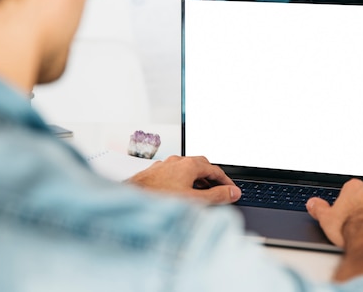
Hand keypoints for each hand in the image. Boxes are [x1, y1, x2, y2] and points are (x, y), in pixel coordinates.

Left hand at [127, 155, 241, 204]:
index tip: (232, 190)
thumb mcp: (195, 201)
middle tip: (218, 189)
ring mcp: (164, 165)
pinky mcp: (154, 173)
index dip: (226, 181)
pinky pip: (173, 173)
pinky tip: (178, 192)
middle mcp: (177, 161)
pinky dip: (182, 181)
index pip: (215, 170)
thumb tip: (233, 192)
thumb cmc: (159, 200)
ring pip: (185, 168)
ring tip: (200, 193)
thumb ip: (217, 196)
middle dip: (211, 177)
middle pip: (201, 165)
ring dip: (196, 179)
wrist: (129, 201)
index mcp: (189, 164)